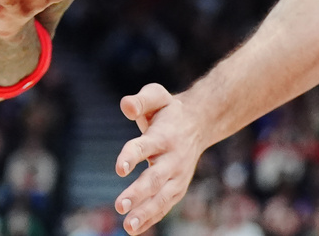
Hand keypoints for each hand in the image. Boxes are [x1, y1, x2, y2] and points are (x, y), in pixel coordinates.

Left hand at [115, 83, 203, 234]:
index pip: (145, 146)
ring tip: (127, 225)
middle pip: (155, 178)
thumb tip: (125, 106)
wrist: (199, 123)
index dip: (132, 156)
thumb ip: (140, 100)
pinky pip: (164, 205)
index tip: (119, 168)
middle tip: (119, 205)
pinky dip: (151, 217)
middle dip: (138, 193)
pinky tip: (134, 229)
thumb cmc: (168, 110)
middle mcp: (173, 158)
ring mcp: (178, 175)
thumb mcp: (156, 96)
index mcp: (164, 136)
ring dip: (145, 212)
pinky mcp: (178, 187)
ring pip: (161, 197)